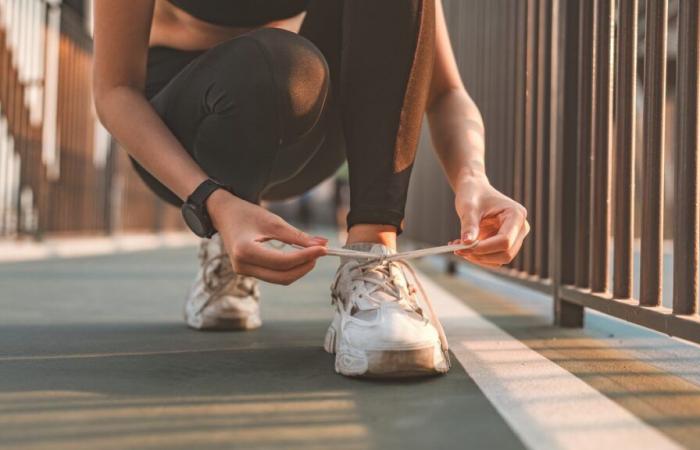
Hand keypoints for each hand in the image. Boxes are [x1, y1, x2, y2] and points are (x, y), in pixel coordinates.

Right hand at [207, 190, 327, 284]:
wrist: (224, 214)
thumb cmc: (247, 214)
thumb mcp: (273, 221)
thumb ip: (297, 235)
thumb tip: (322, 244)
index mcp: (245, 251)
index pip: (283, 262)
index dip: (306, 257)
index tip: (323, 249)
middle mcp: (242, 266)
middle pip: (283, 277)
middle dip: (304, 267)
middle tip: (320, 252)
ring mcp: (244, 271)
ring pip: (280, 278)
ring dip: (299, 269)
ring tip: (313, 253)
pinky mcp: (248, 271)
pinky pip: (274, 275)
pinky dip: (289, 268)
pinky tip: (300, 257)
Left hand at [451, 171, 528, 267]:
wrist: (475, 190)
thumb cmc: (473, 194)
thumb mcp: (468, 207)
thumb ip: (469, 225)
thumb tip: (466, 244)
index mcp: (516, 215)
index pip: (505, 240)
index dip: (484, 248)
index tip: (462, 247)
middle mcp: (520, 228)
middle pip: (505, 254)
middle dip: (480, 255)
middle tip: (457, 250)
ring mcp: (514, 237)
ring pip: (500, 260)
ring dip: (478, 258)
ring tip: (458, 247)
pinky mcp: (506, 244)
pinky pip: (494, 258)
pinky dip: (478, 257)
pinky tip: (463, 247)